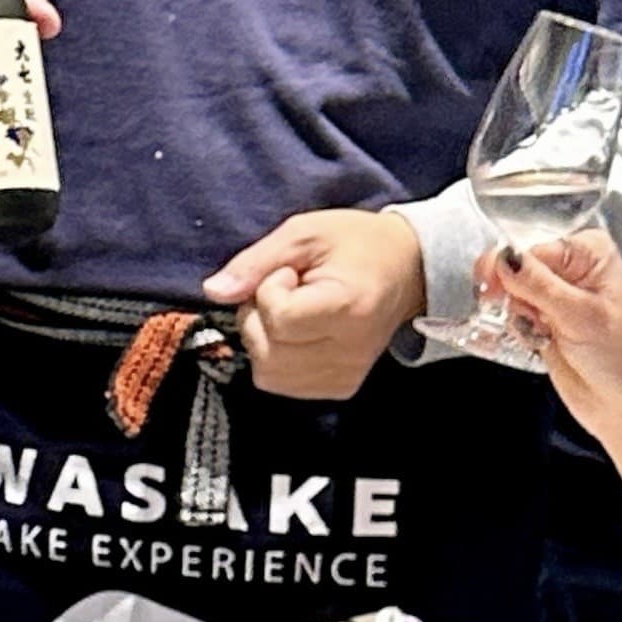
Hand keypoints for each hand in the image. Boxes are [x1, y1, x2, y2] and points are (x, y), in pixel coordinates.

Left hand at [203, 209, 425, 399]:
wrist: (407, 270)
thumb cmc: (355, 244)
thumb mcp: (304, 233)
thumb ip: (256, 261)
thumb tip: (214, 292)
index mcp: (348, 307)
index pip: (279, 319)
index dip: (268, 291)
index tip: (289, 272)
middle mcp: (350, 351)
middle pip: (267, 352)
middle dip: (258, 318)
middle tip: (285, 290)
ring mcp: (347, 375)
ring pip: (269, 374)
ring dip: (264, 341)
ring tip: (290, 312)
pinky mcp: (341, 388)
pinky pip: (283, 384)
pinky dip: (277, 359)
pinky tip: (298, 334)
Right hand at [476, 230, 621, 444]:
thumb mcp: (580, 315)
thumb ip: (537, 284)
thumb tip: (505, 257)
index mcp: (589, 254)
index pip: (530, 248)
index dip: (509, 269)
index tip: (497, 289)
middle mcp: (572, 270)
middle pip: (514, 268)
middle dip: (512, 295)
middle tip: (528, 317)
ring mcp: (556, 297)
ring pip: (508, 294)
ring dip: (515, 317)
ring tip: (542, 334)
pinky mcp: (543, 323)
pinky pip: (510, 317)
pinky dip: (514, 330)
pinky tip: (536, 341)